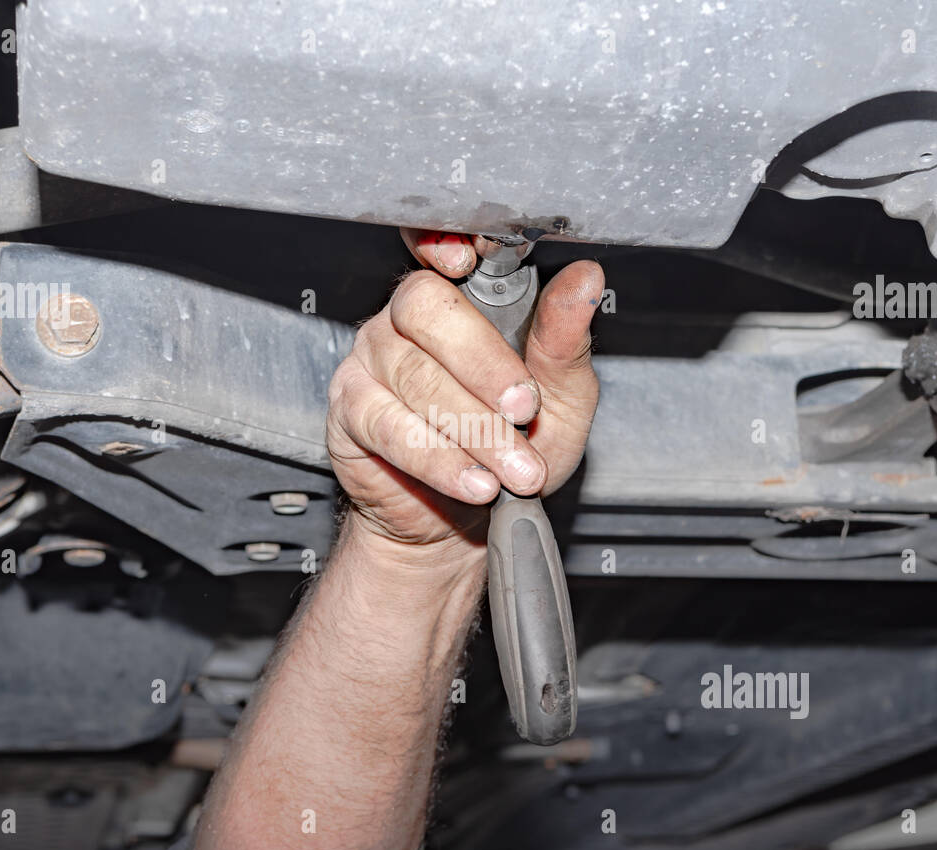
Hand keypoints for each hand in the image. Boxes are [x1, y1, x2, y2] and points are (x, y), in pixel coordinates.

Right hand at [325, 228, 603, 557]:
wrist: (470, 519)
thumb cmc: (515, 448)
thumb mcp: (560, 399)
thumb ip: (565, 341)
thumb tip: (585, 280)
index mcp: (463, 299)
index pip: (442, 245)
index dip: (445, 243)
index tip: (468, 261)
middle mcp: (409, 319)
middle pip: (429, 311)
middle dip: (484, 365)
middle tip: (524, 411)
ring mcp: (373, 361)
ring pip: (415, 378)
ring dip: (474, 431)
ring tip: (514, 470)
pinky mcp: (351, 410)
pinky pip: (388, 426)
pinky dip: (438, 459)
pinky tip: (473, 480)